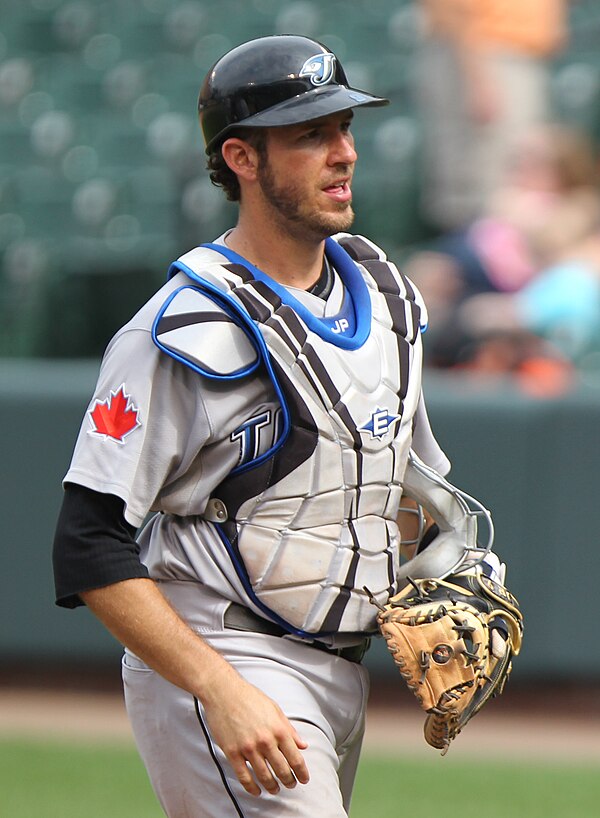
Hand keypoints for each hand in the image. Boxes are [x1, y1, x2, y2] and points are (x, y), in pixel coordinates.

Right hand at [201, 669, 309, 796]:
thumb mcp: (275, 709)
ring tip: (275, 789)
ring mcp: (248, 748)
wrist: (224, 692)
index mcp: (278, 729)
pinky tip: (257, 791)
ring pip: (264, 777)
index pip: (295, 758)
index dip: (302, 772)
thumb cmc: (250, 698)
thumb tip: (303, 745)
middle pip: (282, 770)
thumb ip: (289, 729)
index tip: (304, 779)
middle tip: (291, 785)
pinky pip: (244, 777)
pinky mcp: (232, 752)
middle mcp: (265, 740)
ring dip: (272, 787)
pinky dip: (252, 788)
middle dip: (289, 781)